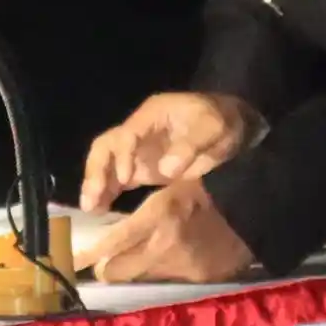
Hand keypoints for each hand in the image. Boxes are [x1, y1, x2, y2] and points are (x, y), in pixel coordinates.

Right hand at [80, 91, 263, 209]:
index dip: (122, 155)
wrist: (234, 127)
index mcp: (151, 116)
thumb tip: (165, 169)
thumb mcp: (213, 129)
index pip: (126, 134)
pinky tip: (100, 209)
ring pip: (107, 163)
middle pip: (106, 146)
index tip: (127, 179)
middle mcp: (138, 131)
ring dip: (97, 184)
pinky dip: (108, 192)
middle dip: (97, 171)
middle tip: (92, 198)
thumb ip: (190, 146)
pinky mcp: (143, 168)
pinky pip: (119, 178)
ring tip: (91, 209)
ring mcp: (139, 150)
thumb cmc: (223, 122)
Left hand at [88, 176, 256, 285]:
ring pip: (141, 279)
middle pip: (117, 272)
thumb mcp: (170, 191)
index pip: (112, 243)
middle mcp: (166, 247)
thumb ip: (141, 216)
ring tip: (147, 256)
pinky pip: (169, 283)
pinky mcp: (198, 281)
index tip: (72, 262)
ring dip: (137, 271)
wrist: (255, 209)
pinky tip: (176, 260)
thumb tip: (110, 239)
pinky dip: (166, 274)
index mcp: (159, 216)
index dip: (87, 256)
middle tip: (106, 261)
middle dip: (108, 267)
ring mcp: (183, 269)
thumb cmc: (209, 191)